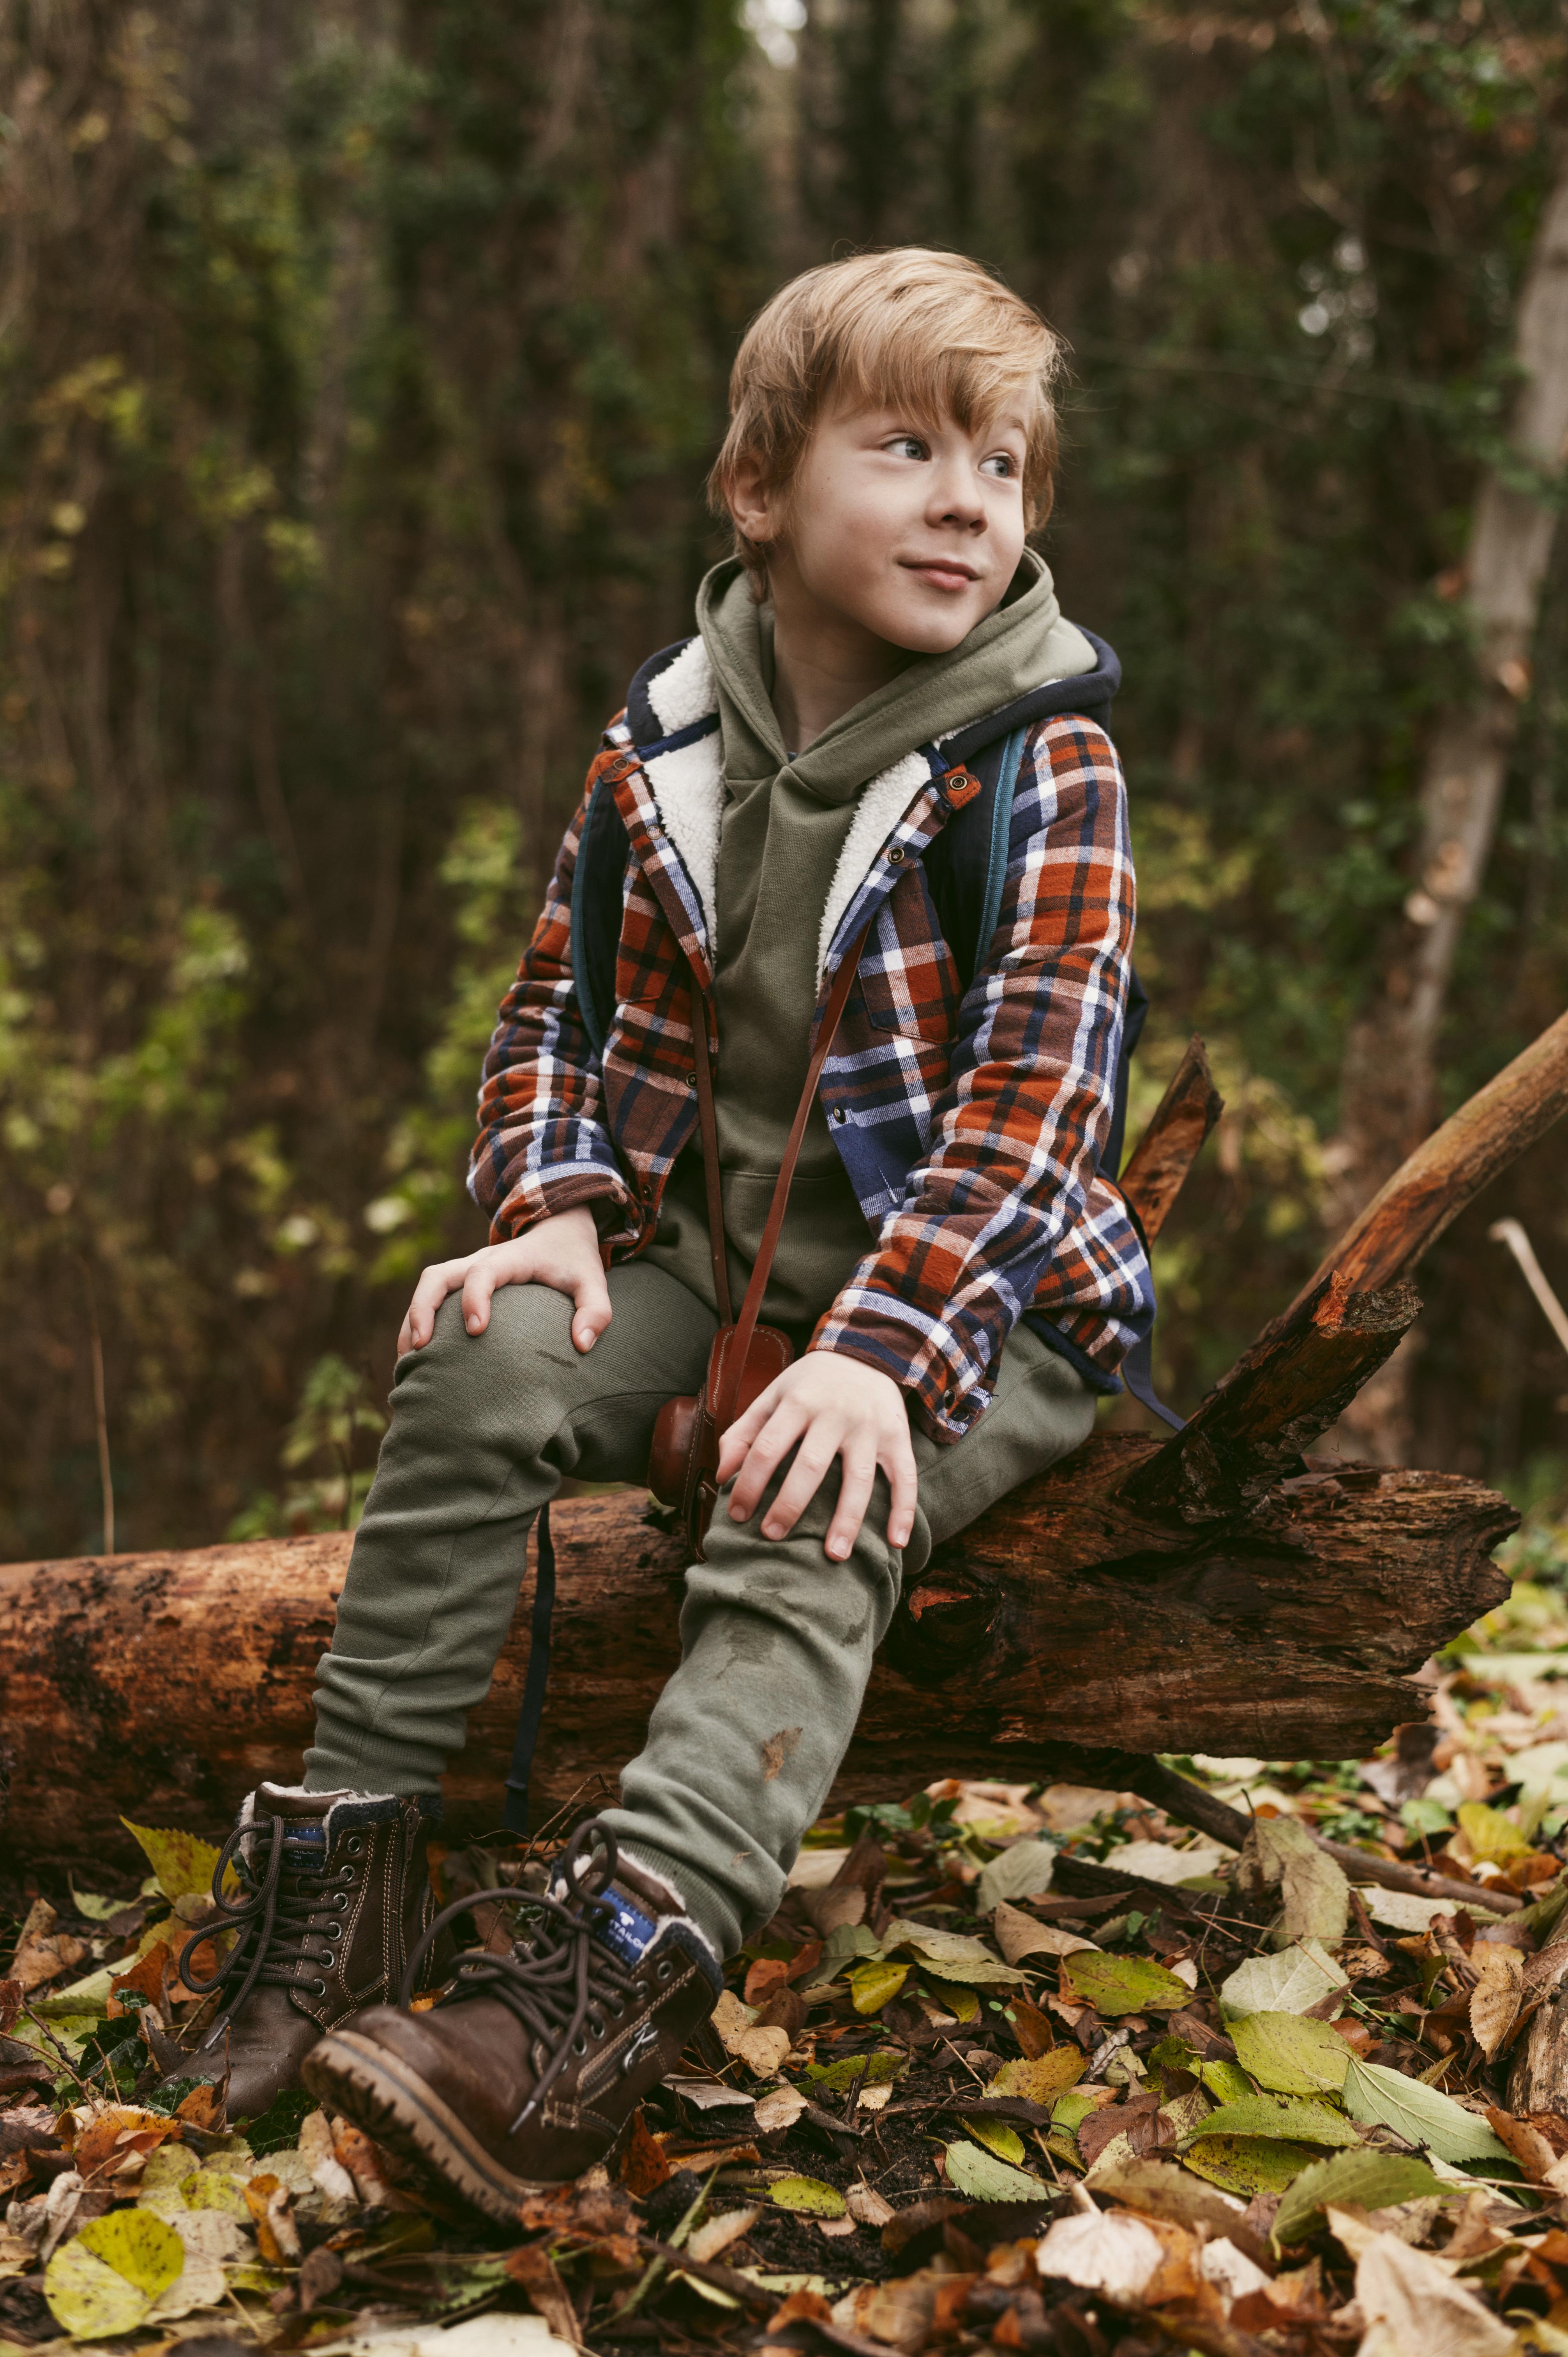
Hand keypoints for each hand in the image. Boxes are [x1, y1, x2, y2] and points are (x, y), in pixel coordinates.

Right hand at [397, 1206, 610, 1355]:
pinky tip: (414, 1358)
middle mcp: (481, 1261)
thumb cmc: (573, 1261)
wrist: (558, 1231)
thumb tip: (582, 1345)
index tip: (476, 1330)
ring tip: (407, 1361)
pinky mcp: (461, 1283)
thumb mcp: (593, 1281)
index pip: (484, 1273)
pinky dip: (416, 1323)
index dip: (476, 1298)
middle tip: (421, 1347)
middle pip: (438, 1276)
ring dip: (412, 1320)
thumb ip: (595, 1310)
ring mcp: (466, 1270)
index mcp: (511, 1258)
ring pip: (427, 1286)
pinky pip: (430, 1298)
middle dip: (424, 1309)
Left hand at [715, 1353, 916, 1562]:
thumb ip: (743, 1433)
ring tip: (835, 1556)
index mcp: (798, 1402)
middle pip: (811, 1466)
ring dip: (847, 1519)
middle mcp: (835, 1414)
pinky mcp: (897, 1437)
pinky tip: (897, 1541)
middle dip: (790, 1505)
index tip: (737, 1514)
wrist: (866, 1352)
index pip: (768, 1447)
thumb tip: (722, 1476)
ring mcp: (869, 1427)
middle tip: (772, 1536)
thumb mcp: (772, 1396)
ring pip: (859, 1478)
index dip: (749, 1483)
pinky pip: (905, 1477)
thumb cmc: (810, 1384)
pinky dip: (904, 1510)